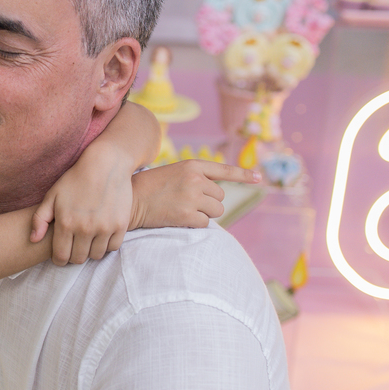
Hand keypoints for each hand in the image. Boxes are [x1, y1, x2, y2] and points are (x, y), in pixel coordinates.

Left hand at [31, 148, 134, 265]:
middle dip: (74, 256)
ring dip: (90, 251)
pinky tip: (101, 235)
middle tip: (74, 247)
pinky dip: (106, 245)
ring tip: (87, 241)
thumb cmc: (75, 179)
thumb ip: (40, 219)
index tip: (60, 255)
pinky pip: (112, 247)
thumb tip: (33, 240)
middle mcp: (85, 228)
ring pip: (96, 255)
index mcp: (66, 223)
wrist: (106, 164)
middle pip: (78, 259)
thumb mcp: (52, 195)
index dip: (59, 260)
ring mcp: (105, 228)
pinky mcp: (121, 225)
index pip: (61, 257)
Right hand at [130, 160, 258, 228]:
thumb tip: (218, 196)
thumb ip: (196, 178)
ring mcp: (192, 197)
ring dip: (204, 214)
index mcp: (193, 165)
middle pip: (221, 196)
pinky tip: (178, 217)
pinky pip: (205, 223)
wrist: (130, 199)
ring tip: (183, 209)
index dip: (243, 175)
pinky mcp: (188, 214)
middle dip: (209, 202)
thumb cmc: (150, 187)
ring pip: (216, 211)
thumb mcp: (174, 173)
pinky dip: (194, 224)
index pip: (224, 170)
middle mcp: (196, 179)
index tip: (258, 178)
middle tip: (187, 202)